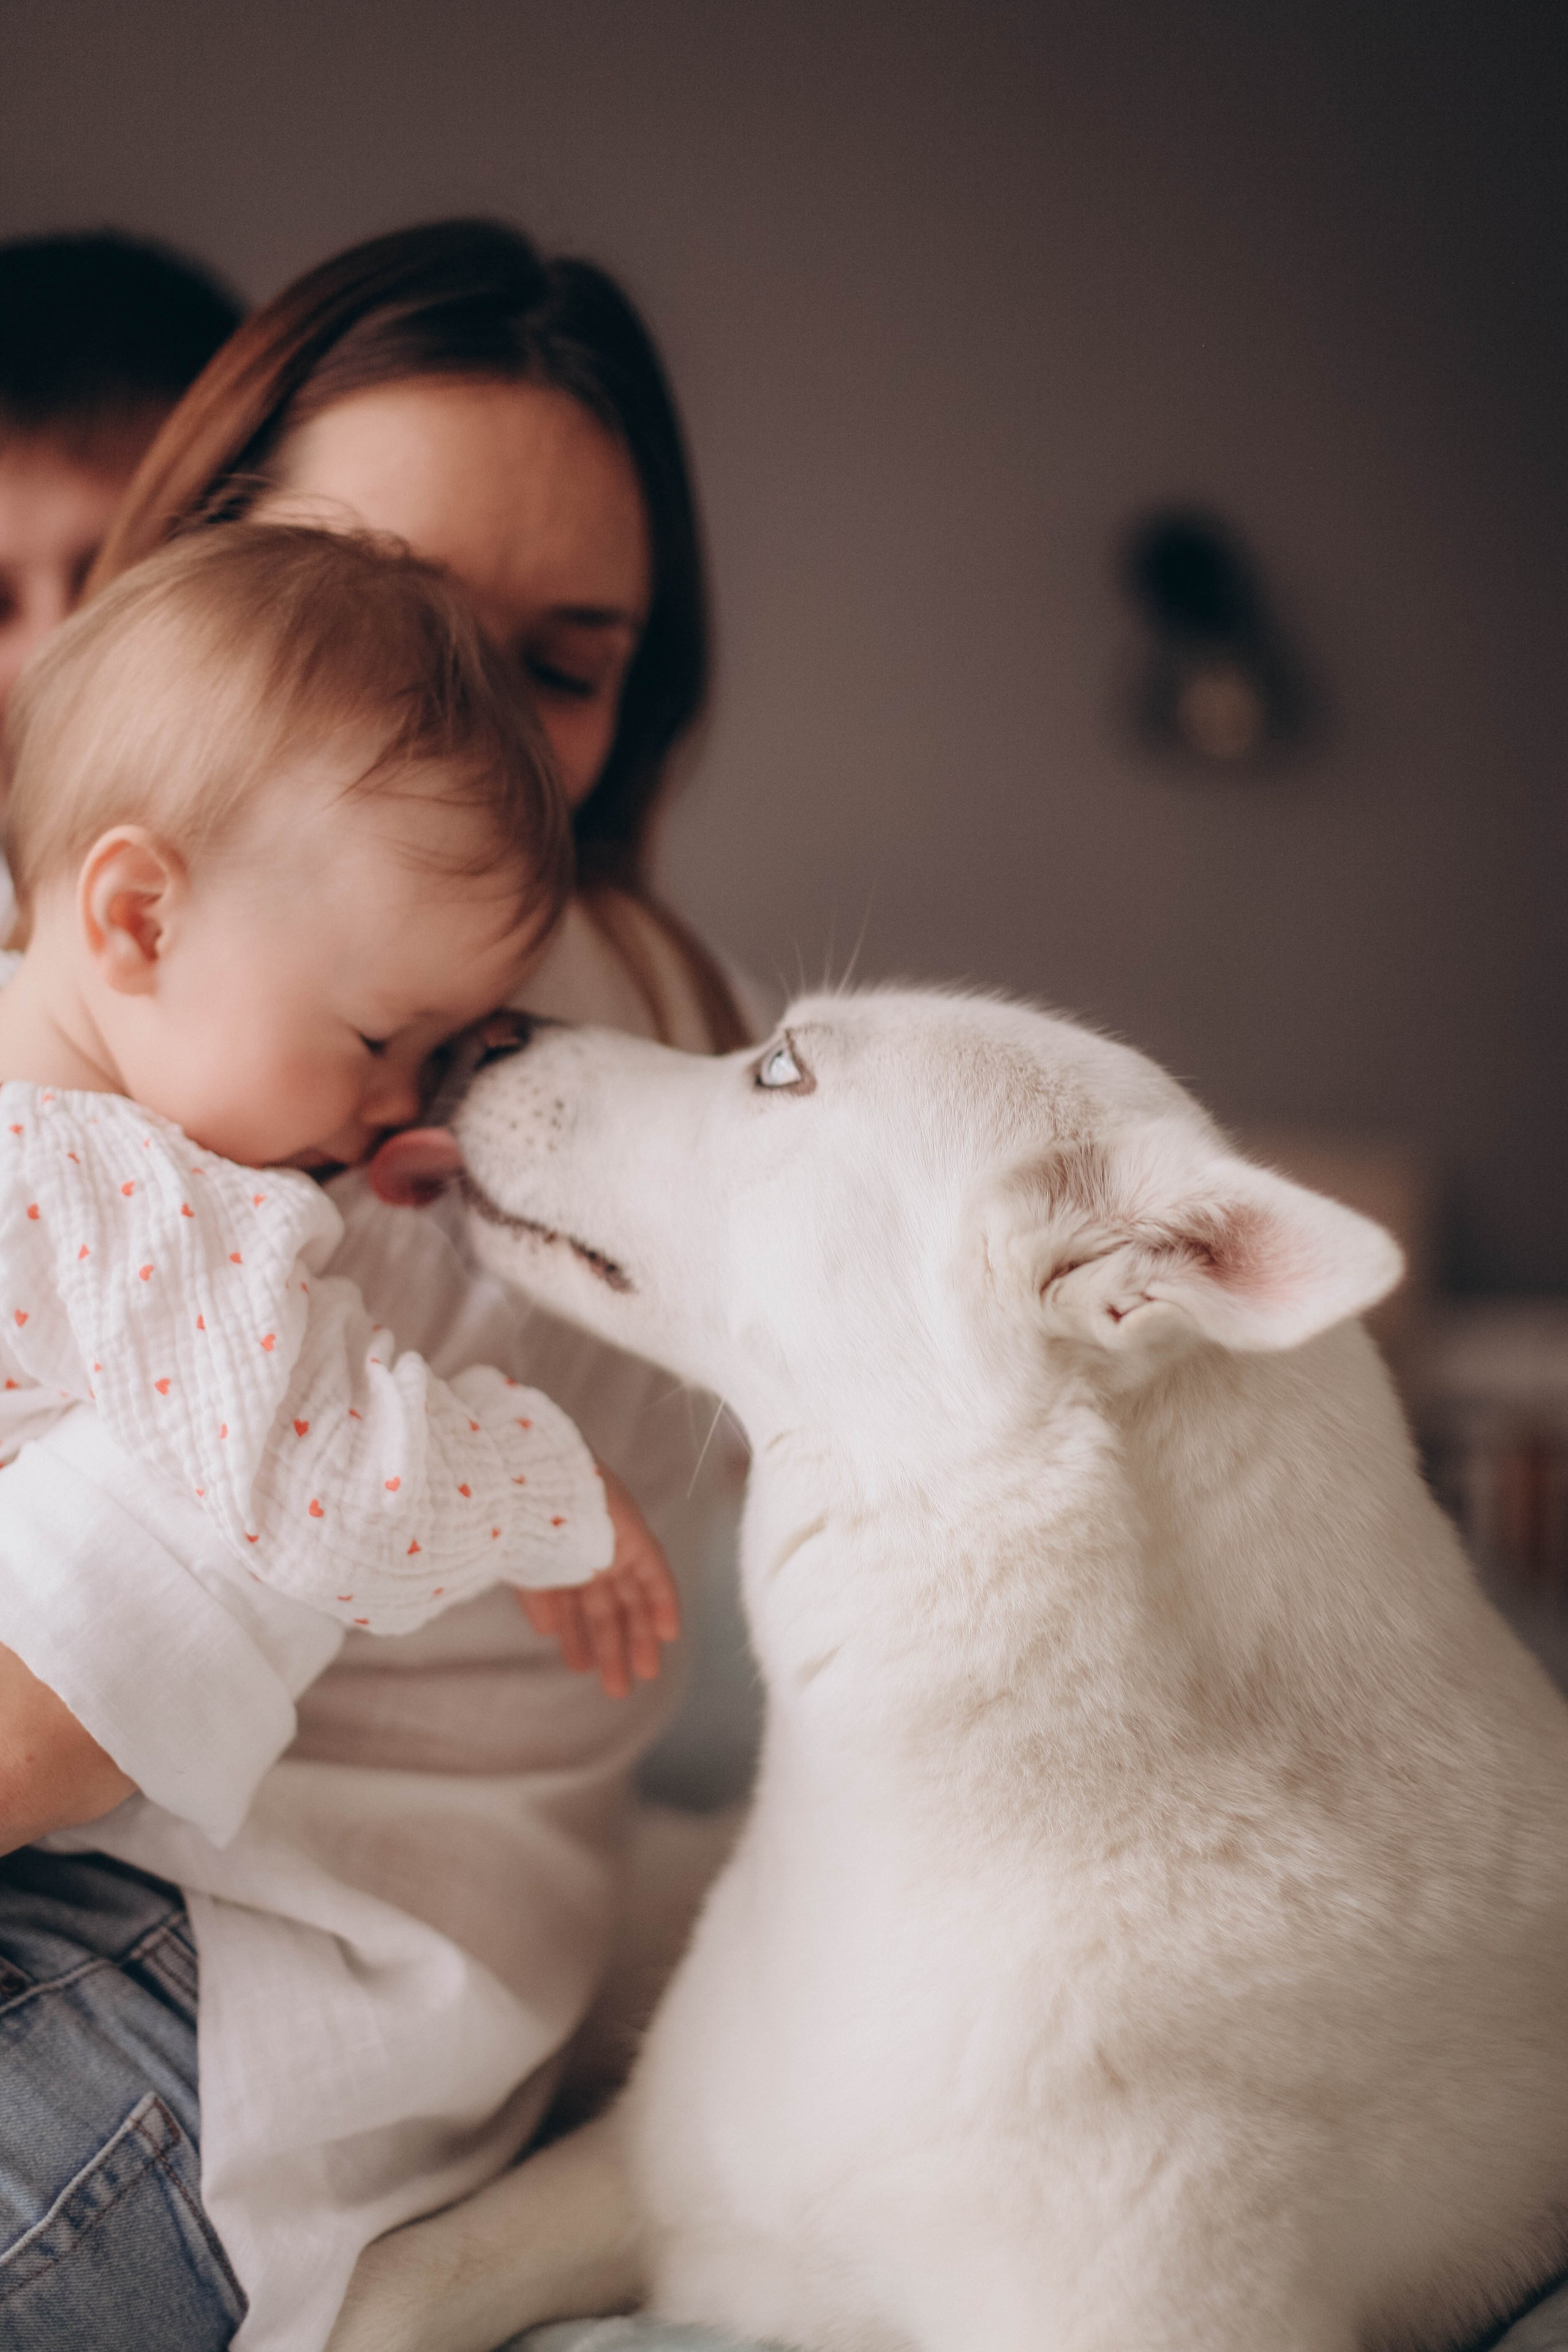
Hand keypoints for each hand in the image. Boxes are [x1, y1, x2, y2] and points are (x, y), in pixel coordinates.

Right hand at [519, 1463, 680, 1698]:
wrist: (530, 1482)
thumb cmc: (517, 1523)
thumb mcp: (523, 1569)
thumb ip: (538, 1599)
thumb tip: (544, 1632)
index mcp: (558, 1563)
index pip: (574, 1607)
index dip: (579, 1638)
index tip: (580, 1668)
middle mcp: (588, 1556)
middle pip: (607, 1609)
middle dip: (612, 1649)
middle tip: (617, 1689)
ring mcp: (613, 1546)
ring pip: (633, 1599)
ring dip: (640, 1635)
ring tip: (644, 1674)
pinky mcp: (635, 1535)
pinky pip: (655, 1573)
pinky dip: (663, 1602)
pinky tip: (668, 1634)